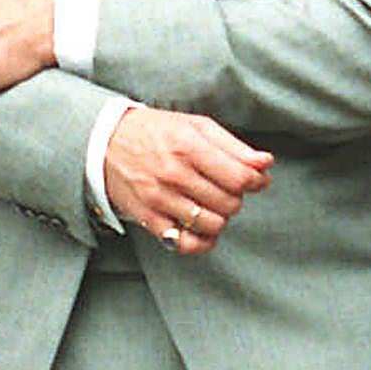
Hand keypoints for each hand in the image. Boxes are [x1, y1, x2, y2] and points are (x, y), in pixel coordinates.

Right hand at [104, 107, 272, 255]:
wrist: (105, 141)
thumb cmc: (154, 131)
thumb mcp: (193, 125)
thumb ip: (232, 145)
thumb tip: (265, 163)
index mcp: (187, 145)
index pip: (240, 177)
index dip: (255, 181)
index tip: (255, 179)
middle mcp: (173, 172)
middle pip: (230, 203)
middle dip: (234, 196)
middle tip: (223, 186)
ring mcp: (160, 198)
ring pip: (214, 225)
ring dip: (219, 216)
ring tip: (209, 202)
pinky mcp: (149, 218)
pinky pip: (188, 244)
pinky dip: (202, 241)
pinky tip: (201, 227)